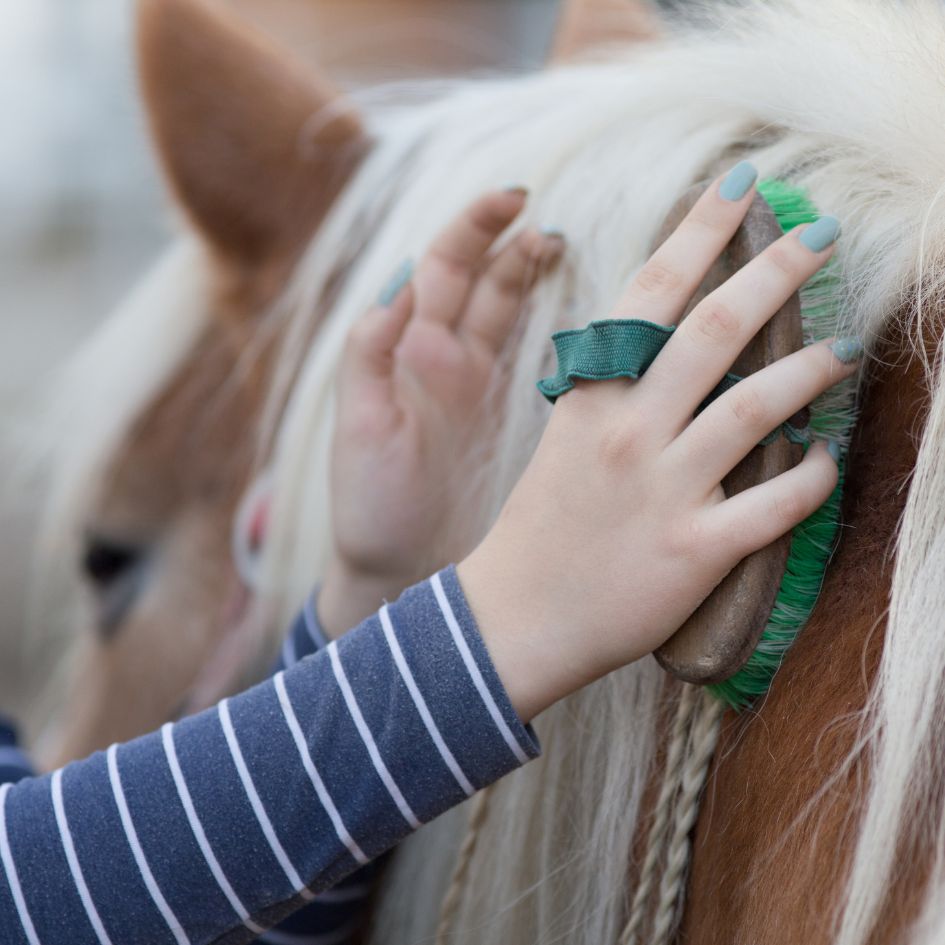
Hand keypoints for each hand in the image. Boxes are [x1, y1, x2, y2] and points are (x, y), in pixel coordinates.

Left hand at [320, 189, 564, 636]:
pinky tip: (591, 318)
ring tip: (568, 251)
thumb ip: (370, 354)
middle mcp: (447, 360)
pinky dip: (561, 331)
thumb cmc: (370, 505)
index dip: (474, 227)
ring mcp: (481, 388)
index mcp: (408, 353)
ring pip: (513, 313)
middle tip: (553, 226)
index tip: (512, 199)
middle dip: (514, 243)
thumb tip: (400, 279)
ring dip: (536, 276)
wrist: (396, 569)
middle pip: (485, 281)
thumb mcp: (358, 428)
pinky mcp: (509, 420)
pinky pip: (538, 361)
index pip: (442, 270)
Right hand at [458, 166, 857, 721]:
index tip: (740, 187)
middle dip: (776, 272)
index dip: (698, 233)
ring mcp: (662, 490)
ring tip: (846, 346)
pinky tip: (825, 459)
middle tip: (822, 234)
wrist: (516, 617)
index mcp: (590, 398)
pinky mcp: (694, 550)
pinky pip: (774, 504)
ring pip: (754, 408)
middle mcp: (628, 432)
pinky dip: (811, 477)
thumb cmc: (540, 528)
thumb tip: (672, 355)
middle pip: (714, 331)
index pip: (648, 294)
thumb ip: (614, 395)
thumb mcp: (564, 442)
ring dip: (811, 369)